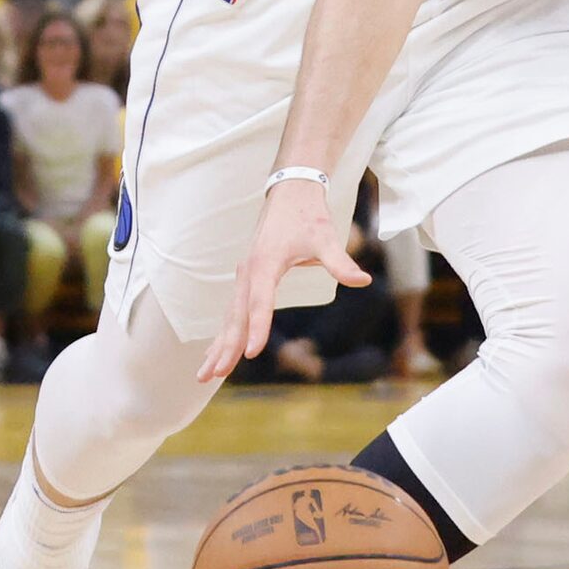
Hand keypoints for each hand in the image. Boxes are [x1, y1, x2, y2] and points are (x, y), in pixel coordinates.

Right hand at [200, 178, 370, 383]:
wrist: (290, 193)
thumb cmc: (308, 216)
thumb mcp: (326, 237)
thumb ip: (340, 262)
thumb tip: (363, 280)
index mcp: (265, 263)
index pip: (260, 301)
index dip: (257, 327)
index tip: (252, 353)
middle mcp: (248, 272)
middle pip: (236, 316)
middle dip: (226, 347)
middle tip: (214, 375)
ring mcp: (244, 276)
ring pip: (230, 317)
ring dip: (218, 345)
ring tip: (205, 375)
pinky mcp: (247, 279)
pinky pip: (233, 311)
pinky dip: (224, 333)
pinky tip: (215, 353)